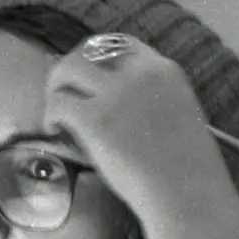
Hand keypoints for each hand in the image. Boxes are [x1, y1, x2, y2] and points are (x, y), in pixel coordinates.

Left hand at [44, 33, 232, 218]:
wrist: (187, 195)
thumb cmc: (188, 170)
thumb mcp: (179, 116)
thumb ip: (151, 100)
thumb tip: (115, 102)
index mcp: (164, 70)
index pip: (120, 44)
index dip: (96, 58)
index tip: (87, 78)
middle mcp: (138, 73)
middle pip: (87, 50)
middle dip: (69, 69)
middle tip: (62, 94)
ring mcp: (115, 94)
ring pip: (66, 70)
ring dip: (54, 89)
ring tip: (56, 115)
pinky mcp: (94, 118)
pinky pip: (58, 103)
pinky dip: (50, 115)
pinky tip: (56, 131)